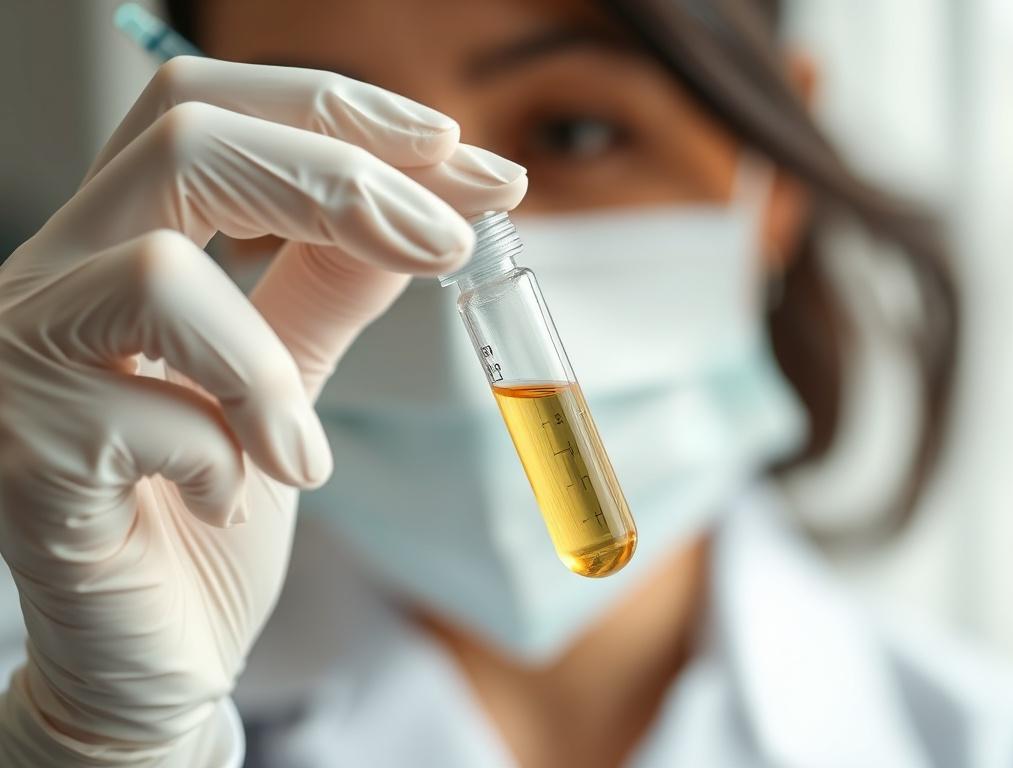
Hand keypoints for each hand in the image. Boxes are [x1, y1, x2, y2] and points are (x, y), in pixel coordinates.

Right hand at [0, 56, 525, 765]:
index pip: (208, 110)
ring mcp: (21, 360)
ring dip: (269, 367)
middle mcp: (55, 276)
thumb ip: (333, 284)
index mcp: (119, 240)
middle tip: (445, 244)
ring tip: (305, 456)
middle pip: (187, 141)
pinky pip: (147, 417)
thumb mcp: (289, 375)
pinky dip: (229, 460)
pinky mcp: (23, 456)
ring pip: (159, 272)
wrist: (153, 649)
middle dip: (343, 181)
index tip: (456, 149)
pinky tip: (232, 502)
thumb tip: (430, 203)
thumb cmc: (215, 506)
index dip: (335, 112)